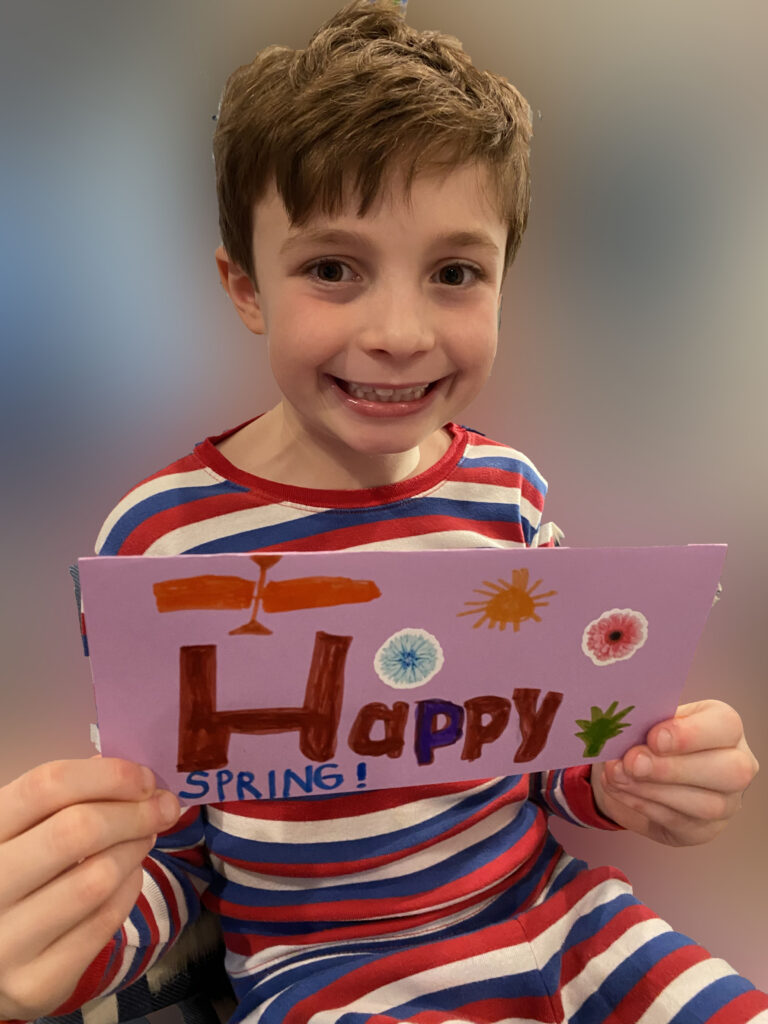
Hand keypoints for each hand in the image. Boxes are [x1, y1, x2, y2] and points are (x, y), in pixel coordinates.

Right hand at [0, 758, 179, 1020]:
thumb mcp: (18, 832)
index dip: (106, 776)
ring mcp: (6, 941)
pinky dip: (128, 891)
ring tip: (145, 838)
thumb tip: (135, 779)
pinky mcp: (35, 983)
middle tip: (165, 806)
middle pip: (76, 831)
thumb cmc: (11, 876)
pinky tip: (128, 877)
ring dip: (136, 850)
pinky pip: (103, 923)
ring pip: (96, 879)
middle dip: (134, 812)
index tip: (143, 778)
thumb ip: (61, 803)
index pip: (45, 787)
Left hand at [591, 699, 758, 845]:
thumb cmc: (653, 737)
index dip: (690, 733)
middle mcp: (737, 765)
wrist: (640, 770)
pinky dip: (642, 804)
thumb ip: (645, 723)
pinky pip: (678, 822)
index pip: (726, 725)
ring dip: (653, 790)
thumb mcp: (651, 720)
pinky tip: (620, 790)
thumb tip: (623, 732)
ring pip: (705, 804)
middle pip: (728, 771)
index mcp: (725, 727)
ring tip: (617, 776)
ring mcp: (726, 803)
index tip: (654, 738)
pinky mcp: (704, 830)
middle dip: (673, 768)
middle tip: (633, 763)